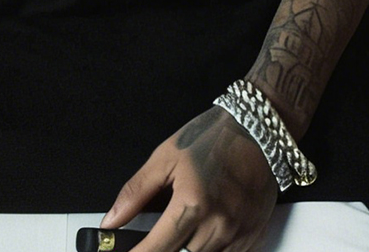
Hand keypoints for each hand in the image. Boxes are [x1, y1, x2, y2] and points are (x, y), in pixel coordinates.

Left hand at [103, 107, 278, 251]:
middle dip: (164, 248)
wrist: (258, 128)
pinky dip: (212, 247)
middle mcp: (217, 224)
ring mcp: (238, 233)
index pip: (156, 249)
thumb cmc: (212, 136)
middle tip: (159, 233)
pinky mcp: (253, 237)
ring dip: (188, 246)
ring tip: (186, 221)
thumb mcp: (166, 156)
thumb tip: (111, 221)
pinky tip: (207, 226)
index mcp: (192, 203)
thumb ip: (136, 193)